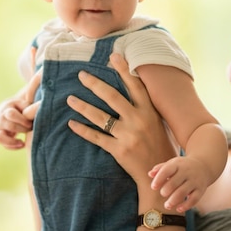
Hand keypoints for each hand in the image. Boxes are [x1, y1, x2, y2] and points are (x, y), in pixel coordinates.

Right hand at [0, 68, 42, 149]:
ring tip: (26, 134)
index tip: (30, 117)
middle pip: (7, 124)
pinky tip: (21, 143)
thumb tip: (35, 48)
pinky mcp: (0, 135)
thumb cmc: (31, 103)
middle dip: (21, 126)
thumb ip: (35, 75)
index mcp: (9, 103)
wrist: (23, 115)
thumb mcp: (33, 90)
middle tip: (31, 126)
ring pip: (1, 133)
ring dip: (16, 135)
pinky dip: (10, 144)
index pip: (11, 113)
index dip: (23, 118)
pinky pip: (0, 141)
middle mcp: (1, 114)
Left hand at [66, 53, 177, 185]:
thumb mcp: (158, 122)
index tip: (112, 56)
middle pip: (112, 97)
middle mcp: (139, 121)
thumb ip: (146, 107)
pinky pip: (97, 137)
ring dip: (83, 106)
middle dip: (95, 84)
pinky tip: (72, 123)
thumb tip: (133, 87)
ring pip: (100, 117)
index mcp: (149, 111)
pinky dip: (83, 130)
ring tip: (70, 99)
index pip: (135, 85)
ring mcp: (128, 136)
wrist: (160, 174)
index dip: (123, 69)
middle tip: (81, 75)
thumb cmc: (160, 145)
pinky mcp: (119, 150)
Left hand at [149, 156, 209, 212]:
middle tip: (162, 194)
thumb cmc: (182, 167)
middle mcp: (187, 172)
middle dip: (166, 190)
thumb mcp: (172, 164)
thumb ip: (160, 168)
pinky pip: (194, 199)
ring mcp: (195, 181)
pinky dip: (186, 206)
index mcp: (177, 164)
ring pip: (183, 192)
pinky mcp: (201, 190)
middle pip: (175, 182)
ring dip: (173, 200)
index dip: (159, 179)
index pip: (167, 170)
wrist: (204, 166)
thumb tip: (150, 174)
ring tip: (167, 205)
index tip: (153, 187)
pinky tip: (178, 209)